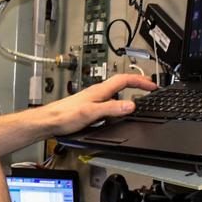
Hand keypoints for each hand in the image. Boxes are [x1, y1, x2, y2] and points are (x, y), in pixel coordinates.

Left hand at [42, 74, 156, 135]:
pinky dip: (118, 103)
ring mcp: (92, 99)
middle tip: (149, 88)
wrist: (48, 122)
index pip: (124, 80)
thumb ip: (112, 108)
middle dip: (137, 84)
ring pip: (115, 92)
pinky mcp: (88, 107)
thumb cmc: (64, 116)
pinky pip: (108, 102)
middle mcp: (97, 92)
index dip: (140, 81)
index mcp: (99, 90)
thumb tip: (131, 105)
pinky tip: (117, 111)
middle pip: (121, 83)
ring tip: (138, 96)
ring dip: (128, 92)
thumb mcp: (91, 113)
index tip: (152, 85)